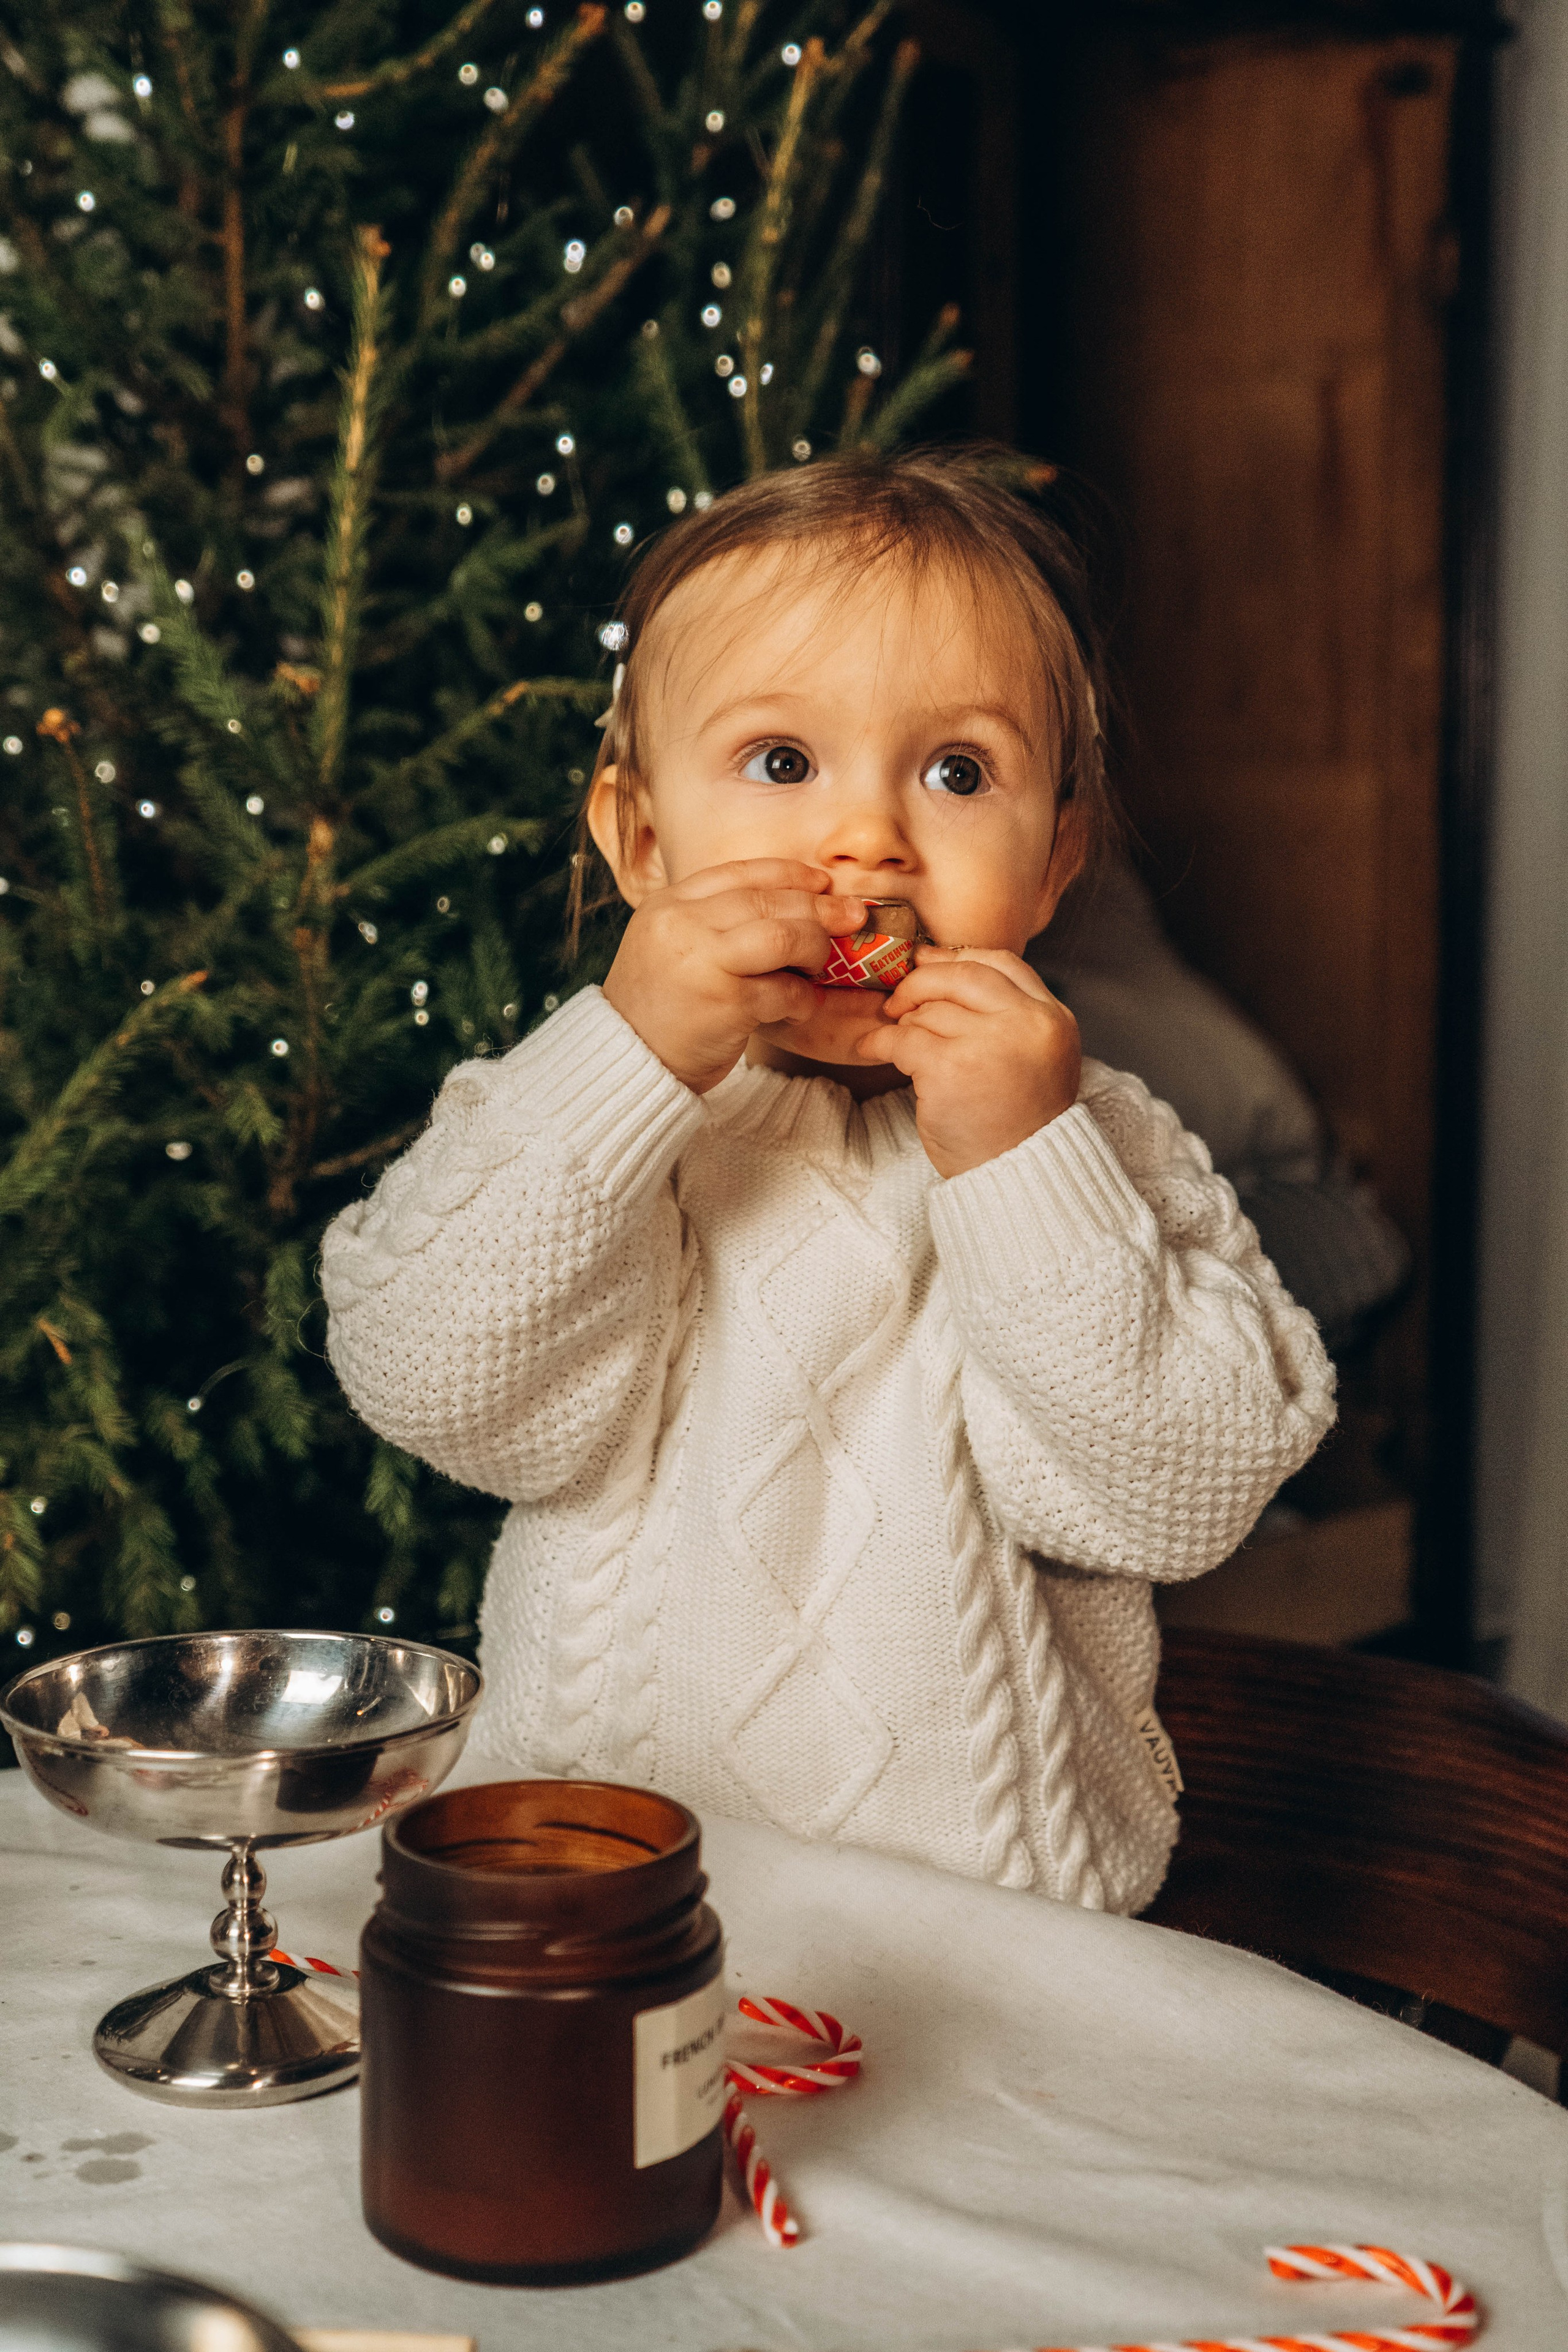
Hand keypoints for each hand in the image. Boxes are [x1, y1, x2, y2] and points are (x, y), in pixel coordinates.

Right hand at [602, 859, 866, 1094]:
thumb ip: (714, 923)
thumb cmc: (659, 1008)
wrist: (627, 1063)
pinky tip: (801, 1007)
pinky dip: (803, 999)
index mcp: (669, 905)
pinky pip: (784, 990)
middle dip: (819, 909)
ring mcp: (703, 962)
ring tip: (820, 966)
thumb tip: (790, 906)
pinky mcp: (725, 1004)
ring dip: (814, 949)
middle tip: (852, 918)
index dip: (789, 874)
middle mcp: (682, 925)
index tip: (821, 883)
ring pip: (783, 936)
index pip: (739, 872)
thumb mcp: (672, 948)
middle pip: (768, 900)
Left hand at [855, 947, 1080, 1176]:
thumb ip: (1006, 1017)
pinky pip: (903, 1038)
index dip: (959, 959)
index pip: (1004, 963)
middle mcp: (1027, 1025)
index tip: (928, 964)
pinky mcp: (950, 1069)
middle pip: (962, 976)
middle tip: (899, 1001)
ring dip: (905, 1024)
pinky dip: (881, 1042)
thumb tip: (939, 968)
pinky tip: (873, 1048)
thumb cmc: (1017, 1124)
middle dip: (921, 983)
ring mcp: (989, 1044)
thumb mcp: (1034, 1059)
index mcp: (1053, 1019)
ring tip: (898, 1042)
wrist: (1017, 1179)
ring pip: (930, 1010)